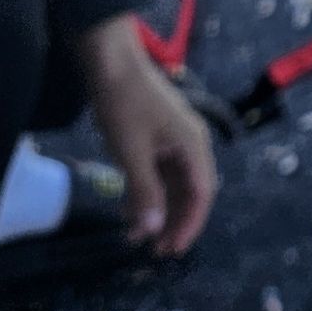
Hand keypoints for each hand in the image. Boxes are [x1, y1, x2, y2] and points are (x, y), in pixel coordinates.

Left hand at [75, 14, 217, 255]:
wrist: (110, 60)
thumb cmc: (124, 103)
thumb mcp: (131, 151)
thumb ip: (144, 191)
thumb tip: (153, 229)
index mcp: (193, 144)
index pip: (201, 193)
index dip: (189, 224)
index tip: (170, 249)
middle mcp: (190, 143)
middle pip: (190, 191)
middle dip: (173, 221)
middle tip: (153, 250)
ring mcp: (174, 138)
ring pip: (173, 184)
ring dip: (157, 209)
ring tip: (136, 235)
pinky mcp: (157, 136)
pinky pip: (159, 171)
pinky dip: (147, 191)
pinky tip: (128, 208)